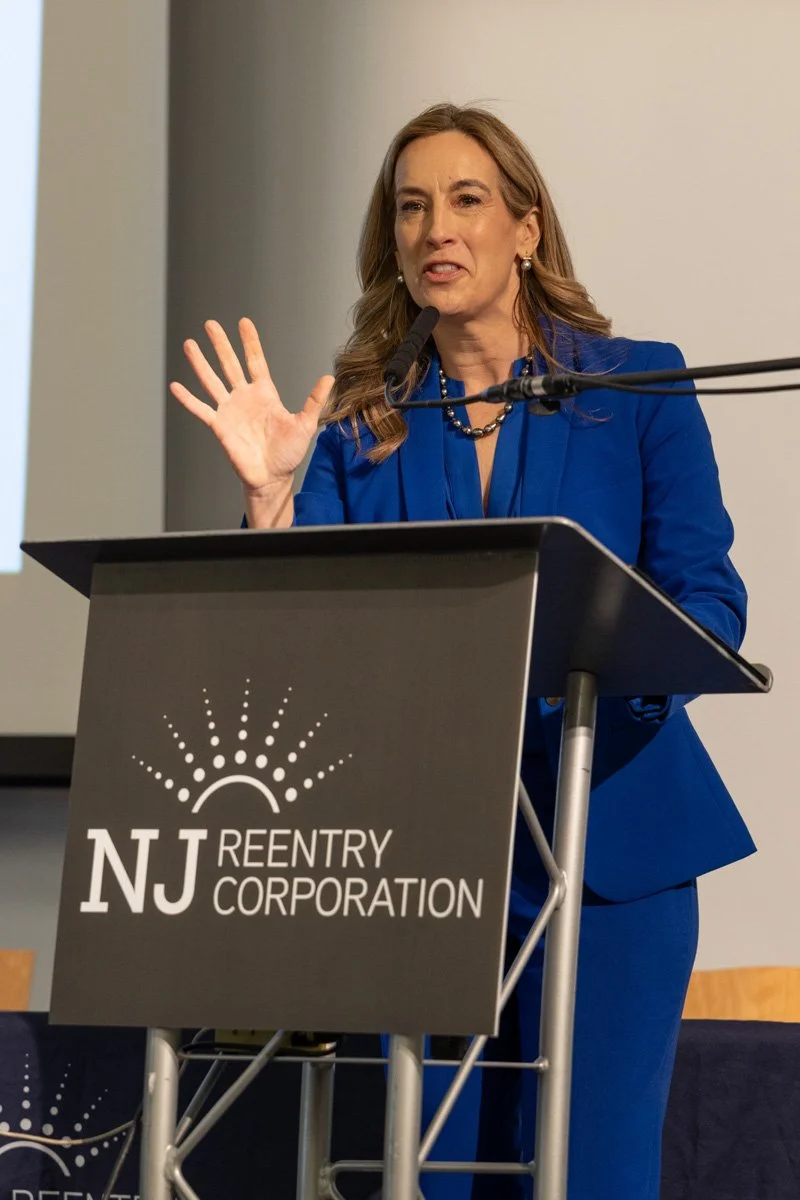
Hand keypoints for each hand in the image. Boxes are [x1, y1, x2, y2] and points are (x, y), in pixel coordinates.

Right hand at [170, 318, 333, 495]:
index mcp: (265, 394)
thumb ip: (314, 401)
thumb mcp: (305, 425)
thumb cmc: (288, 453)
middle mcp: (244, 398)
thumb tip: (329, 378)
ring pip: (211, 381)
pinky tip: (175, 386)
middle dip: (220, 344)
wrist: (272, 478)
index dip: (250, 342)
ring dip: (200, 363)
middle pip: (230, 365)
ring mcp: (230, 411)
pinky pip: (200, 410)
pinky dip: (187, 399)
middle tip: (210, 324)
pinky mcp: (219, 427)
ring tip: (189, 344)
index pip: (255, 361)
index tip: (243, 322)